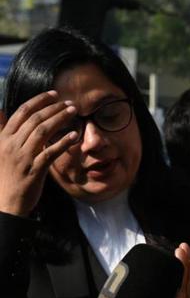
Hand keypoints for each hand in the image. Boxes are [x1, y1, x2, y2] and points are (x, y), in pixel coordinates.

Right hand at [0, 91, 77, 215]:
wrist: (6, 202)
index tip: (54, 95)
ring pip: (43, 131)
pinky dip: (64, 142)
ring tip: (73, 112)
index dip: (38, 101)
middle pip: (35, 119)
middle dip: (54, 108)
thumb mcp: (0, 150)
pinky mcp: (35, 169)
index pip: (21, 112)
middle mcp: (11, 145)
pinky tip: (75, 135)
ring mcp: (23, 157)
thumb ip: (2, 131)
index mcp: (3, 138)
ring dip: (60, 119)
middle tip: (69, 103)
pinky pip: (51, 152)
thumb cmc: (6, 176)